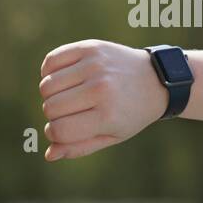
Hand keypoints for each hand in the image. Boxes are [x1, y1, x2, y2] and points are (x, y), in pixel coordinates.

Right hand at [38, 40, 168, 160]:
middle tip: (69, 113)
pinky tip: (61, 78)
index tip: (61, 132)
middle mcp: (100, 88)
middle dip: (53, 115)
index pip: (59, 130)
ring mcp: (94, 65)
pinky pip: (50, 61)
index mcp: (107, 115)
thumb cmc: (131, 113)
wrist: (156, 79)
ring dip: (50, 94)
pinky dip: (48, 72)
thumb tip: (49, 155)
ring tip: (66, 95)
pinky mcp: (90, 47)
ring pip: (46, 85)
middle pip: (50, 107)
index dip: (54, 134)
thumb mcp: (112, 136)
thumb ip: (79, 147)